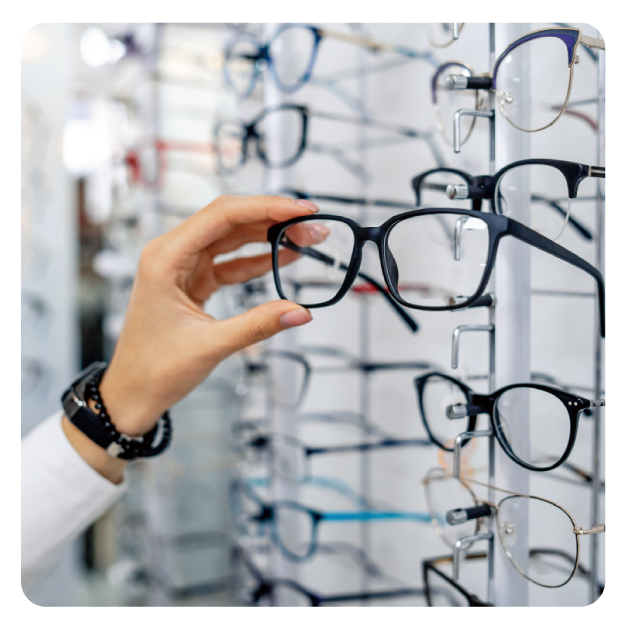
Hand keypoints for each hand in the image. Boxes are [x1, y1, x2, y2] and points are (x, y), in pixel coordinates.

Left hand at [98, 195, 323, 437]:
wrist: (133, 392)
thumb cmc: (153, 369)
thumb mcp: (210, 346)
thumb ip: (258, 325)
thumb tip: (301, 312)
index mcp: (165, 258)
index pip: (221, 216)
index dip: (265, 207)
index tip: (300, 210)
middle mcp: (171, 254)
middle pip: (229, 220)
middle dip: (273, 219)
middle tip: (311, 227)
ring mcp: (183, 266)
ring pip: (232, 238)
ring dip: (268, 237)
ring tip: (305, 240)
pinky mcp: (193, 281)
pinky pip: (230, 261)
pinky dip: (257, 260)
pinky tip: (284, 259)